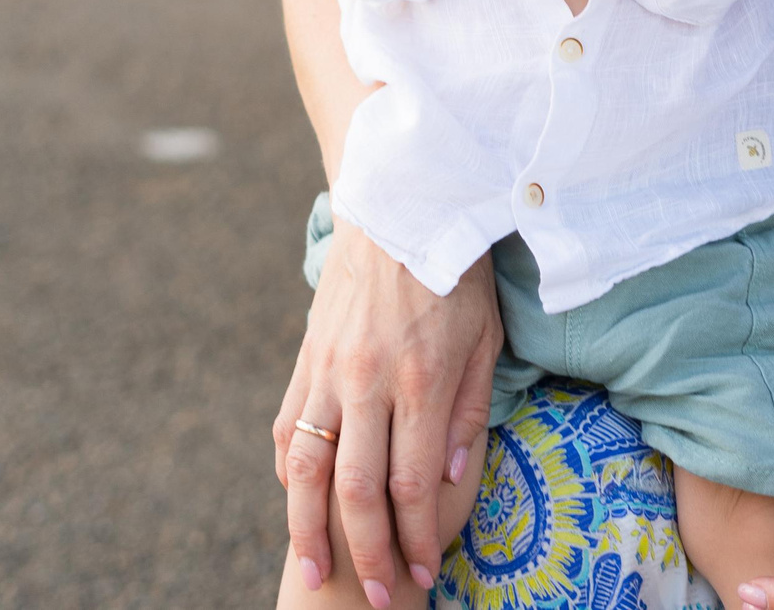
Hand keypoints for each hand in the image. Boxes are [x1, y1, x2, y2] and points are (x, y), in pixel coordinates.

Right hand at [273, 219, 501, 601]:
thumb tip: (451, 479)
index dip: (417, 541)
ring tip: (316, 572)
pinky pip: (286, 426)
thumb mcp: (488, 339)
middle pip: (358, 490)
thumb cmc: (458, 274)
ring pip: (306, 466)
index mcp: (422, 379)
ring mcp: (329, 369)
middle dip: (368, 554)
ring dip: (308, 529)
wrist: (401, 203)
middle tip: (378, 597)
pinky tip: (296, 504)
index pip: (413, 485)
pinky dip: (287, 473)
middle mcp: (368, 380)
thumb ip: (471, 411)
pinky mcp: (305, 357)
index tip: (425, 575)